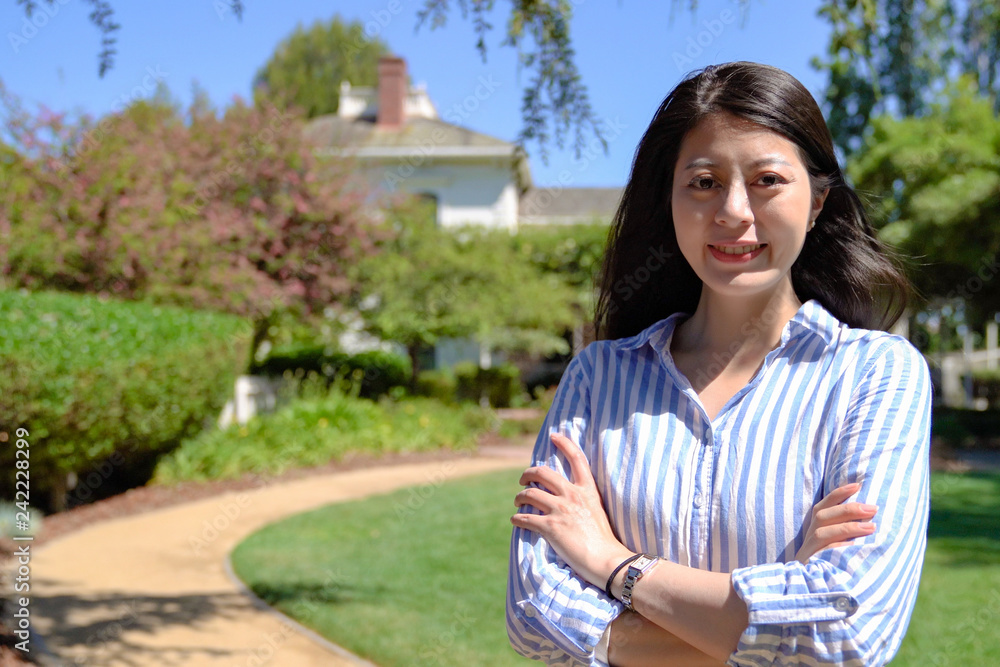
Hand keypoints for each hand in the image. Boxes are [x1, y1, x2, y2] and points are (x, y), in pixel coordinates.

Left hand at [511, 433, 631, 587]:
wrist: (606, 560)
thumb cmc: (604, 540)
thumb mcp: (597, 511)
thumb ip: (583, 500)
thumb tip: (566, 497)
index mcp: (587, 490)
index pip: (577, 458)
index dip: (565, 443)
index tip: (554, 436)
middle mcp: (573, 495)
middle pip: (542, 472)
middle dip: (528, 473)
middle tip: (523, 479)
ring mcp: (561, 510)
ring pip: (529, 494)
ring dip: (519, 497)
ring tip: (517, 502)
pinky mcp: (550, 527)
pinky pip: (524, 517)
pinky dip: (517, 518)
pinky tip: (515, 520)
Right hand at [795, 482, 876, 563]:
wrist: (806, 591)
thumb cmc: (828, 567)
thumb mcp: (834, 547)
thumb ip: (844, 534)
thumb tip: (872, 519)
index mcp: (814, 530)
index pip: (822, 506)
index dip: (838, 494)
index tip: (857, 485)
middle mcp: (809, 538)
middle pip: (822, 516)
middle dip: (848, 510)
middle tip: (873, 508)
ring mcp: (809, 553)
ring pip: (822, 533)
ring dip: (847, 527)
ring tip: (872, 527)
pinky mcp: (810, 567)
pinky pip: (824, 555)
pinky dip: (838, 548)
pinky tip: (854, 547)